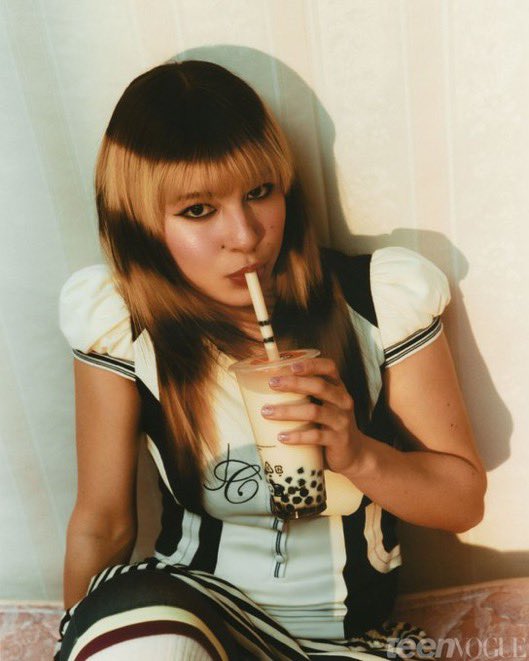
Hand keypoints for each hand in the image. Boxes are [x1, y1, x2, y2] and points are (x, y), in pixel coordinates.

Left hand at [261, 357, 365, 473]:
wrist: (354, 454)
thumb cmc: (329, 426)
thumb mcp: (322, 406)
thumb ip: (304, 397)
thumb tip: (265, 388)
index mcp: (337, 388)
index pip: (329, 368)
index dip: (311, 364)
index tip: (290, 365)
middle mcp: (342, 401)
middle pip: (319, 387)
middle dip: (294, 383)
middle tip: (272, 384)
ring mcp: (342, 421)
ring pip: (314, 412)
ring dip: (288, 411)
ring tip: (267, 412)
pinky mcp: (338, 440)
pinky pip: (316, 437)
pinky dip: (297, 436)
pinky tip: (282, 436)